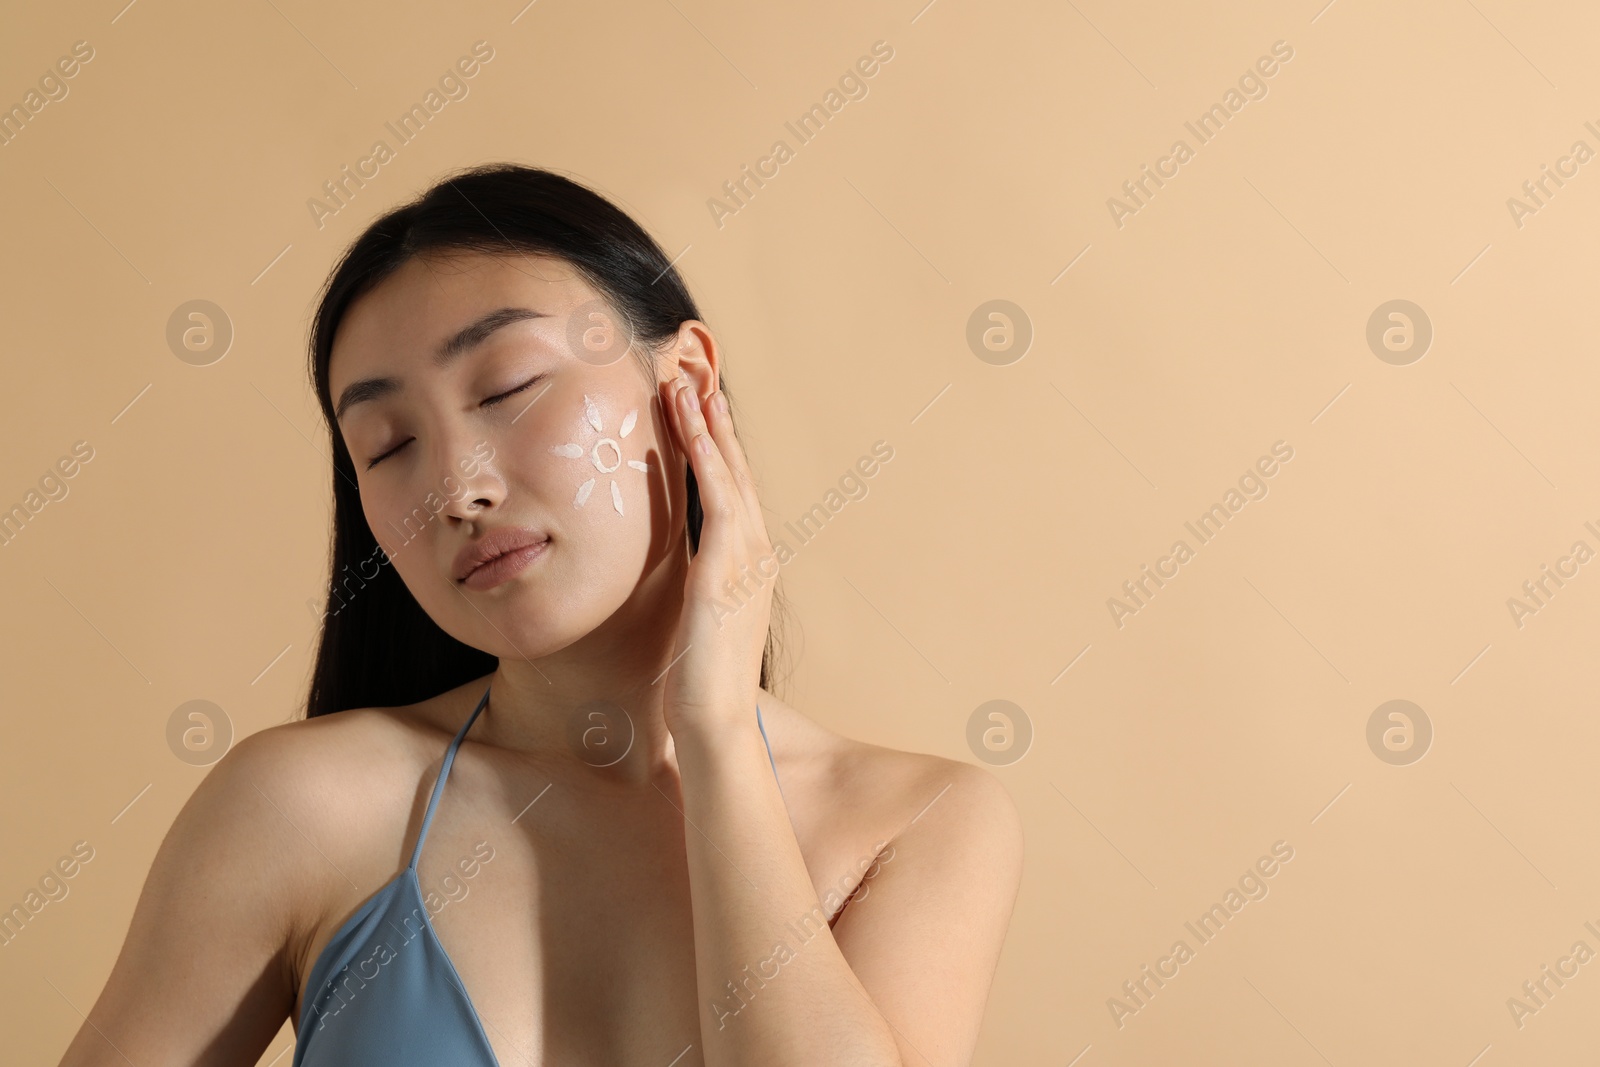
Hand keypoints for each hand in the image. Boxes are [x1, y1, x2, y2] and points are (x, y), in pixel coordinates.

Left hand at [658, 368, 773, 737]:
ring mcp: (747, 556)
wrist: (715, 720)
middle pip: (737, 472)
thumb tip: (683, 579)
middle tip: (697, 377)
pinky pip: (718, 494)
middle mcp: (757, 553)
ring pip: (728, 473)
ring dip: (705, 424)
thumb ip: (699, 591)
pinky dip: (705, 454)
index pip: (735, 493)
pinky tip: (689, 424)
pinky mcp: (726, 564)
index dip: (719, 450)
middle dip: (715, 423)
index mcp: (751, 565)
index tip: (700, 412)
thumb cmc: (701, 682)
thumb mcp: (700, 622)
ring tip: (684, 383)